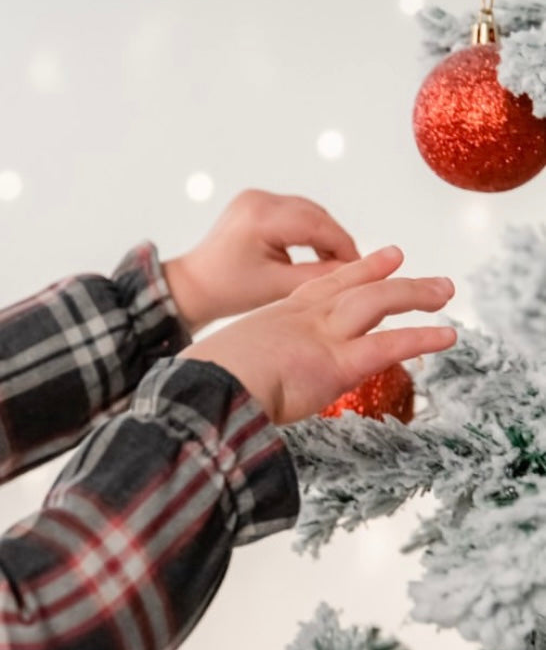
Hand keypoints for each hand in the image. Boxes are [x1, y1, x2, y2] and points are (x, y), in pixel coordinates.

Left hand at [162, 190, 359, 332]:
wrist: (193, 286)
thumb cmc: (227, 290)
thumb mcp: (277, 287)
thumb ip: (319, 276)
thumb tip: (357, 270)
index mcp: (260, 217)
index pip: (317, 225)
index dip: (344, 246)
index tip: (363, 266)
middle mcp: (257, 199)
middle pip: (314, 215)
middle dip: (336, 241)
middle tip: (353, 267)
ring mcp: (254, 197)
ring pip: (307, 212)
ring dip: (324, 235)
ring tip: (335, 263)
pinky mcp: (254, 203)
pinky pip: (293, 212)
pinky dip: (307, 230)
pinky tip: (316, 252)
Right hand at [180, 245, 455, 424]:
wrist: (206, 389)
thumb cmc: (203, 383)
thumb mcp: (219, 367)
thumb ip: (236, 371)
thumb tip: (220, 390)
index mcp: (274, 320)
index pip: (320, 288)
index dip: (352, 271)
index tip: (379, 259)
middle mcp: (302, 319)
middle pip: (354, 287)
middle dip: (390, 276)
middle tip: (416, 268)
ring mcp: (321, 337)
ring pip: (378, 303)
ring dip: (415, 295)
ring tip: (445, 293)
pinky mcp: (337, 364)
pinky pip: (388, 346)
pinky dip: (421, 338)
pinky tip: (447, 336)